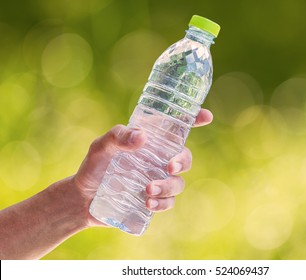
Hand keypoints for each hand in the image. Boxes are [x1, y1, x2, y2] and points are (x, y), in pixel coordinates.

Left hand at [73, 109, 212, 226]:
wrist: (82, 199)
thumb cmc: (93, 167)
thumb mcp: (100, 147)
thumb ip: (118, 137)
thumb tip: (142, 138)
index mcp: (149, 142)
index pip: (176, 129)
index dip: (194, 120)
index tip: (206, 116)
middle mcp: (157, 160)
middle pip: (184, 157)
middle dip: (183, 161)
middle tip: (169, 166)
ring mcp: (157, 180)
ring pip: (178, 183)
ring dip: (168, 186)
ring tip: (147, 190)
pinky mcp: (153, 199)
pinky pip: (169, 202)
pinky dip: (163, 203)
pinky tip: (149, 202)